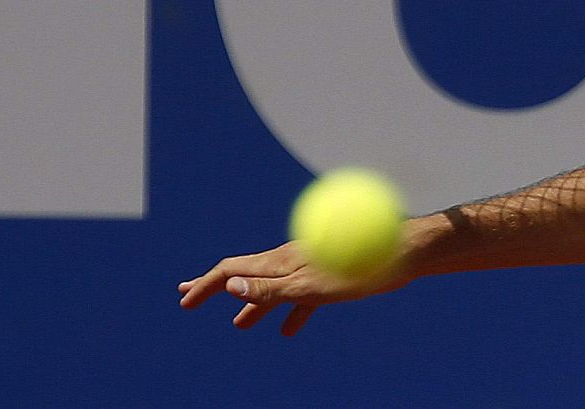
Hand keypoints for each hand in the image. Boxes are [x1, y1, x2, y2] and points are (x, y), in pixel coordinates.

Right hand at [178, 240, 410, 335]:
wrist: (401, 253)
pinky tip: (288, 331)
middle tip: (190, 298)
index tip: (183, 300)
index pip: (231, 270)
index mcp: (280, 261)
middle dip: (217, 288)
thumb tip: (229, 284)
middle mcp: (291, 261)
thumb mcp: (309, 285)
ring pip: (273, 289)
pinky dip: (288, 313)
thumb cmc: (358, 267)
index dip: (204, 284)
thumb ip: (270, 288)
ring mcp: (311, 268)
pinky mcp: (332, 276)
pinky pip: (302, 298)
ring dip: (252, 306)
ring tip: (238, 326)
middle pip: (246, 275)